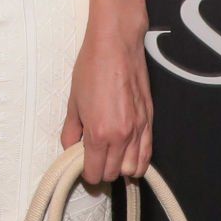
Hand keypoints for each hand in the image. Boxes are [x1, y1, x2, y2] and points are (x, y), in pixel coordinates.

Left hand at [60, 11, 152, 184]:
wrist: (116, 46)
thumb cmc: (91, 69)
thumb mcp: (73, 102)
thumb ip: (71, 132)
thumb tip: (70, 148)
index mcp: (99, 133)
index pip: (95, 173)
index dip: (87, 174)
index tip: (82, 167)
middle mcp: (121, 137)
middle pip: (113, 174)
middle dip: (102, 171)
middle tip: (93, 159)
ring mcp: (138, 130)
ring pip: (132, 169)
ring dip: (120, 167)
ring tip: (110, 155)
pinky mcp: (150, 121)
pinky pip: (147, 154)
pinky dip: (138, 160)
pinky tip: (128, 154)